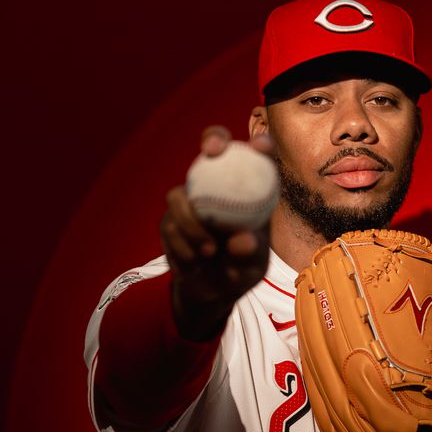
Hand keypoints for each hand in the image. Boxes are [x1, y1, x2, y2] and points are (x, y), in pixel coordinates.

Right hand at [160, 126, 275, 340]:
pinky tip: (194, 263)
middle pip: (213, 147)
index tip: (261, 146)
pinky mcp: (170, 221)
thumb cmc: (241, 271)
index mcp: (248, 194)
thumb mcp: (253, 267)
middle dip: (213, 138)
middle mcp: (218, 188)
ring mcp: (191, 201)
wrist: (212, 293)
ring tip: (210, 252)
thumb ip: (250, 253)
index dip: (259, 145)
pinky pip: (171, 227)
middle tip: (212, 150)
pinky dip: (184, 248)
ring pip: (179, 195)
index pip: (257, 160)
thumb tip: (242, 240)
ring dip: (193, 225)